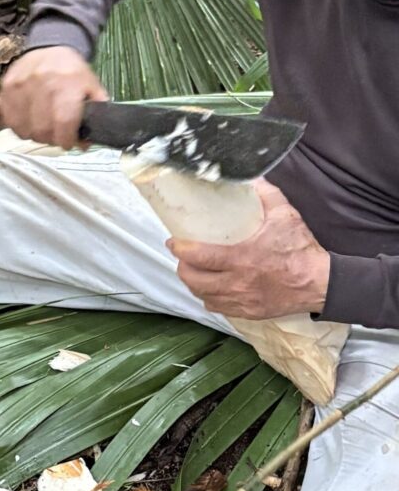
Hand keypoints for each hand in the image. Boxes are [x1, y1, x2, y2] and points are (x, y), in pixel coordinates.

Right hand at [0, 46, 107, 149]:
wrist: (49, 47)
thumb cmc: (71, 72)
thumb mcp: (91, 87)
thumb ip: (94, 115)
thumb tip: (85, 144)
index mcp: (66, 83)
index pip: (63, 122)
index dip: (66, 140)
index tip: (68, 142)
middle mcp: (41, 82)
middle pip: (43, 130)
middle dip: (51, 139)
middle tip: (56, 134)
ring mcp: (21, 85)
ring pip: (26, 130)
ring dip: (35, 134)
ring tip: (43, 126)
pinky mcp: (6, 89)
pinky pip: (11, 122)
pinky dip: (21, 127)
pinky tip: (30, 120)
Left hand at [167, 180, 330, 319]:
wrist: (317, 283)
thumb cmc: (300, 249)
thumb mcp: (284, 214)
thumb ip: (266, 194)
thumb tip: (251, 177)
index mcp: (240, 257)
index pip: (198, 256)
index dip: (180, 250)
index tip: (173, 242)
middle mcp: (235, 282)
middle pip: (194, 280)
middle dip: (182, 268)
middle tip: (182, 257)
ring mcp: (239, 300)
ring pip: (202, 296)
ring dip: (193, 284)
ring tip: (193, 271)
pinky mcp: (246, 312)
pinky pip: (217, 308)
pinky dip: (209, 298)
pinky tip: (211, 289)